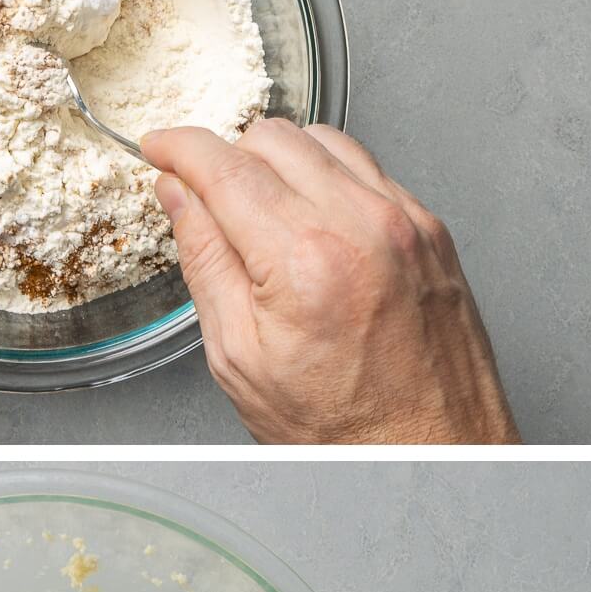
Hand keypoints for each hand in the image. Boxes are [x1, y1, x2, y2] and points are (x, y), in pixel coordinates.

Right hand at [141, 120, 519, 444]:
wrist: (428, 452)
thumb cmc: (342, 427)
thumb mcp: (239, 357)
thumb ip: (205, 262)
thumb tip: (179, 199)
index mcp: (303, 259)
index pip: (224, 167)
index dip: (179, 148)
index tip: (159, 147)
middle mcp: (363, 226)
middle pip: (272, 139)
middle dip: (226, 156)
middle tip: (202, 193)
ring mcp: (405, 222)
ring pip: (322, 141)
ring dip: (277, 160)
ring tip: (257, 209)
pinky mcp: (431, 230)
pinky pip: (367, 170)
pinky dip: (327, 178)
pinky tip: (310, 221)